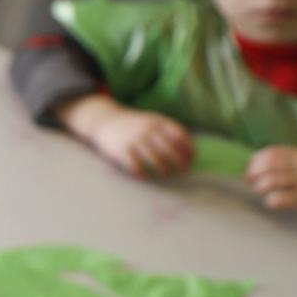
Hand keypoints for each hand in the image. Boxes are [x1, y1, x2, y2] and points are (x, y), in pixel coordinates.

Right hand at [58, 95, 194, 178]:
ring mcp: (134, 141)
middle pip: (171, 150)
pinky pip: (137, 167)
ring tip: (166, 174)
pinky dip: (144, 174)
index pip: (180, 136)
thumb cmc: (133, 124)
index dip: (188, 149)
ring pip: (156, 161)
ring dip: (165, 170)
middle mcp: (147, 130)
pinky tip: (146, 177)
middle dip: (180, 163)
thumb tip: (190, 151)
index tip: (192, 159)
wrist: (104, 120)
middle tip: (183, 171)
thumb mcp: (151, 120)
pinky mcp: (122, 151)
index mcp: (157, 121)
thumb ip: (168, 131)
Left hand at [246, 146, 296, 223]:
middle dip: (253, 174)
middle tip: (251, 182)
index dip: (255, 161)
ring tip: (261, 191)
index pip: (270, 153)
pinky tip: (272, 202)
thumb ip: (280, 159)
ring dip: (260, 187)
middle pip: (268, 166)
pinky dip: (270, 201)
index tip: (249, 169)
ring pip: (270, 181)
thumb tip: (249, 163)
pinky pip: (278, 199)